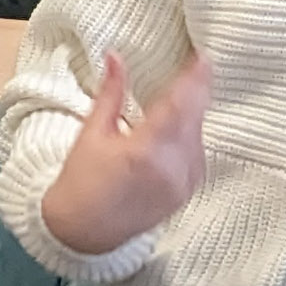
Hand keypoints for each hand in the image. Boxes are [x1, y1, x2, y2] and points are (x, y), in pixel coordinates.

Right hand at [40, 51, 213, 255]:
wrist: (85, 229)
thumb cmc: (81, 180)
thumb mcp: (92, 132)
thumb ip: (111, 93)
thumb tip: (116, 56)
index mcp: (146, 149)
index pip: (181, 105)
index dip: (196, 79)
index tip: (203, 58)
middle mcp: (171, 168)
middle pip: (195, 118)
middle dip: (197, 91)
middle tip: (198, 66)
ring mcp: (183, 184)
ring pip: (199, 136)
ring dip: (194, 114)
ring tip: (184, 95)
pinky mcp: (186, 194)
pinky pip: (198, 156)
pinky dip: (192, 137)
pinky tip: (180, 128)